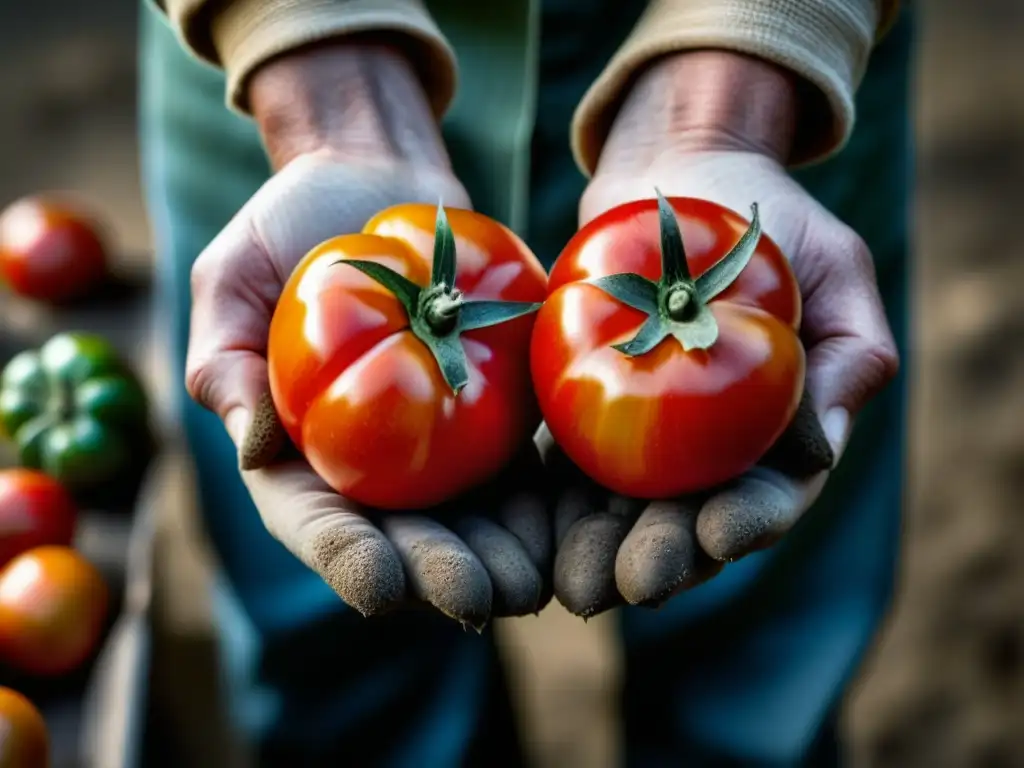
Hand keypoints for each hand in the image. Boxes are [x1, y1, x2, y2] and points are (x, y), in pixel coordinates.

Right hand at [184, 43, 550, 626]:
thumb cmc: (287, 228)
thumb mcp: (230, 278)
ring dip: (504, 556)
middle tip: (478, 597)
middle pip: (405, 539)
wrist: (376, 183)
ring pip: (474, 519)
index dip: (347, 559)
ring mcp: (439, 447)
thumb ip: (224, 359)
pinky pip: (526, 463)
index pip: (316, 524)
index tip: (382, 582)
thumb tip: (256, 447)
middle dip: (440, 575)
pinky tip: (574, 522)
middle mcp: (372, 467)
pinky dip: (548, 498)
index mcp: (299, 454)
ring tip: (533, 579)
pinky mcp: (498, 414)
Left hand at [548, 52, 899, 615]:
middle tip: (628, 584)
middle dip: (662, 557)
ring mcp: (643, 436)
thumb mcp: (833, 270)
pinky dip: (550, 497)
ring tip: (575, 582)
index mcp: (776, 432)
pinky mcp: (583, 410)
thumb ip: (847, 356)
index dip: (747, 521)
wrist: (677, 172)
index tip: (718, 533)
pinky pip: (565, 459)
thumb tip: (818, 450)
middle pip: (687, 520)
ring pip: (621, 510)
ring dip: (599, 549)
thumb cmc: (770, 219)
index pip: (768, 494)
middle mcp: (709, 450)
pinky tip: (529, 529)